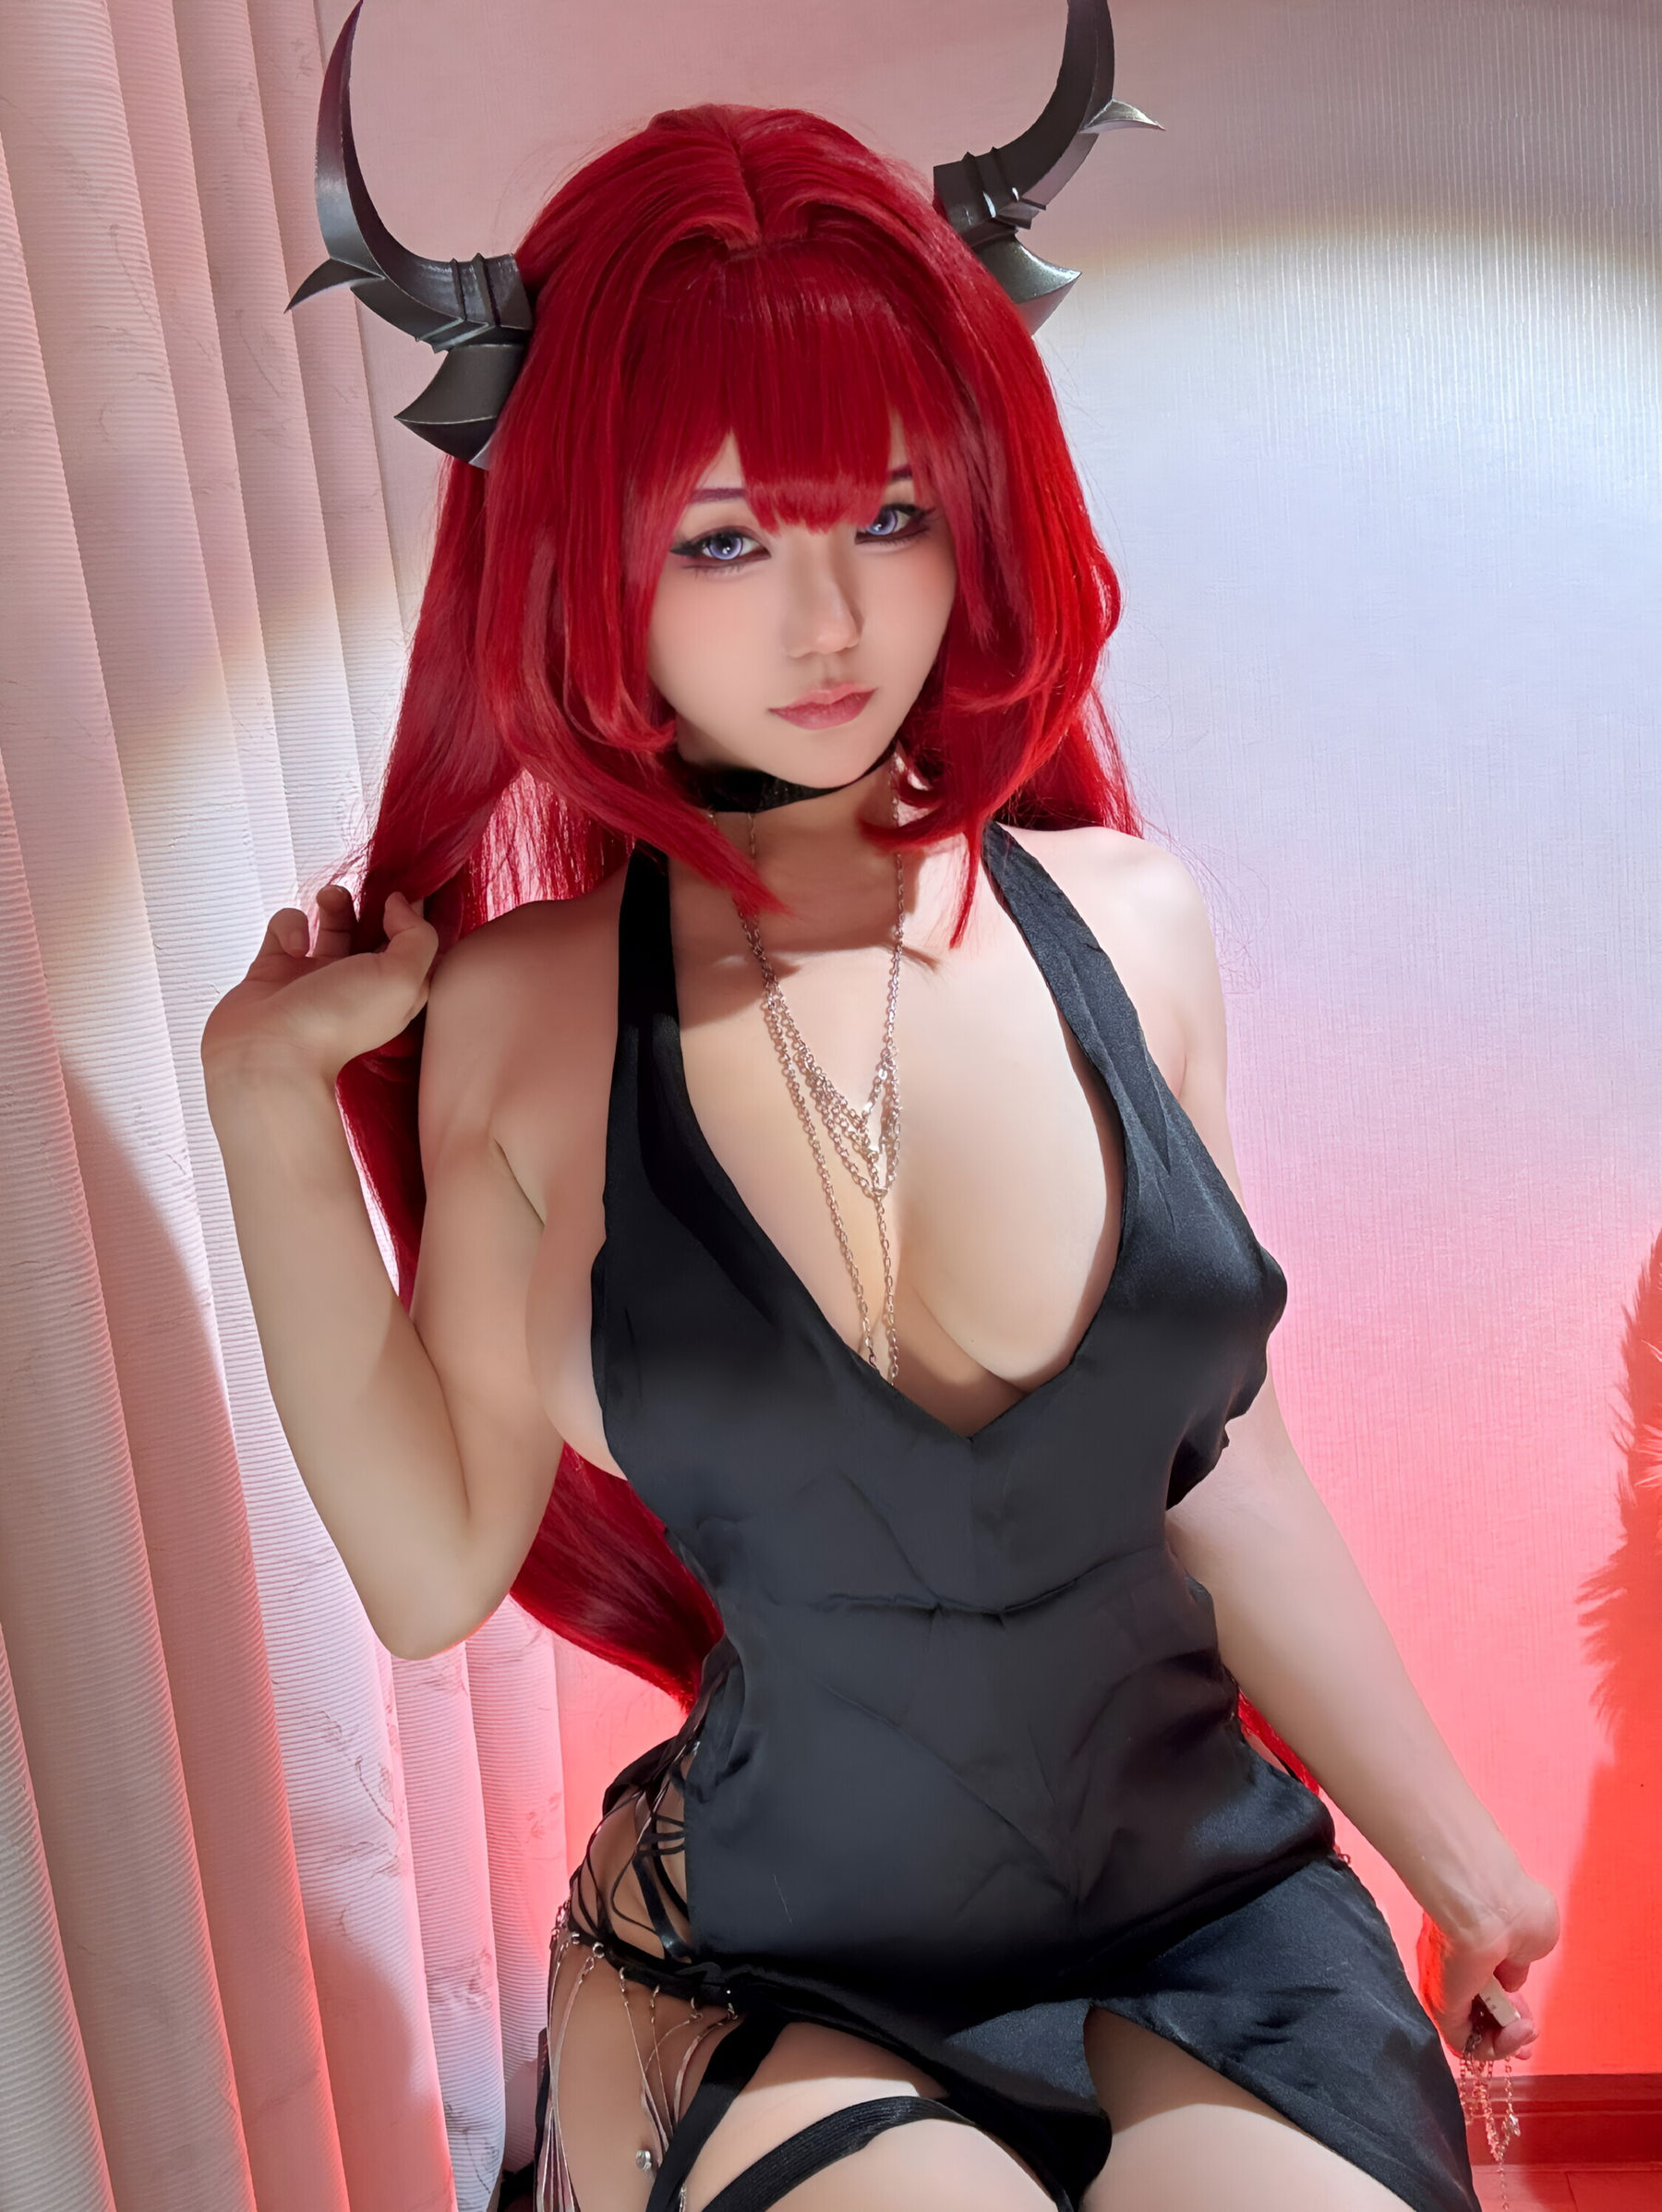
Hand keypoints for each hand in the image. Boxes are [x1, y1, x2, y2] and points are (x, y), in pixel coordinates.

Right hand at [201, 883, 438, 1085]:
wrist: (269, 1053)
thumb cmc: (339, 1021)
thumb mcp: (403, 980)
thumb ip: (416, 936)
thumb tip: (400, 905)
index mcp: (394, 990)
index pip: (414, 945)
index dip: (415, 914)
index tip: (410, 885)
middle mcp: (358, 982)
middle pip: (374, 929)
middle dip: (372, 902)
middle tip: (367, 886)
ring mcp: (315, 974)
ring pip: (332, 922)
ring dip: (334, 902)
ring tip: (330, 899)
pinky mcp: (275, 967)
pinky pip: (287, 928)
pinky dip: (290, 926)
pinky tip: (293, 946)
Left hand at [1416, 1873, 1558, 2062]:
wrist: (1486, 1900)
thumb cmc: (1515, 1908)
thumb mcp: (1533, 1937)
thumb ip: (1520, 1962)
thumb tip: (1511, 1975)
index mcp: (1477, 1944)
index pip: (1489, 1986)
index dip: (1512, 2008)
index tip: (1529, 2021)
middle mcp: (1458, 1966)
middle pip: (1479, 2013)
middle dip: (1509, 2031)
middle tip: (1528, 2036)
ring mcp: (1447, 1985)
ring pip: (1471, 2031)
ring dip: (1506, 2040)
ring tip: (1525, 2031)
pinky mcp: (1441, 2004)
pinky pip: (1463, 2041)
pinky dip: (1495, 2046)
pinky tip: (1517, 2031)